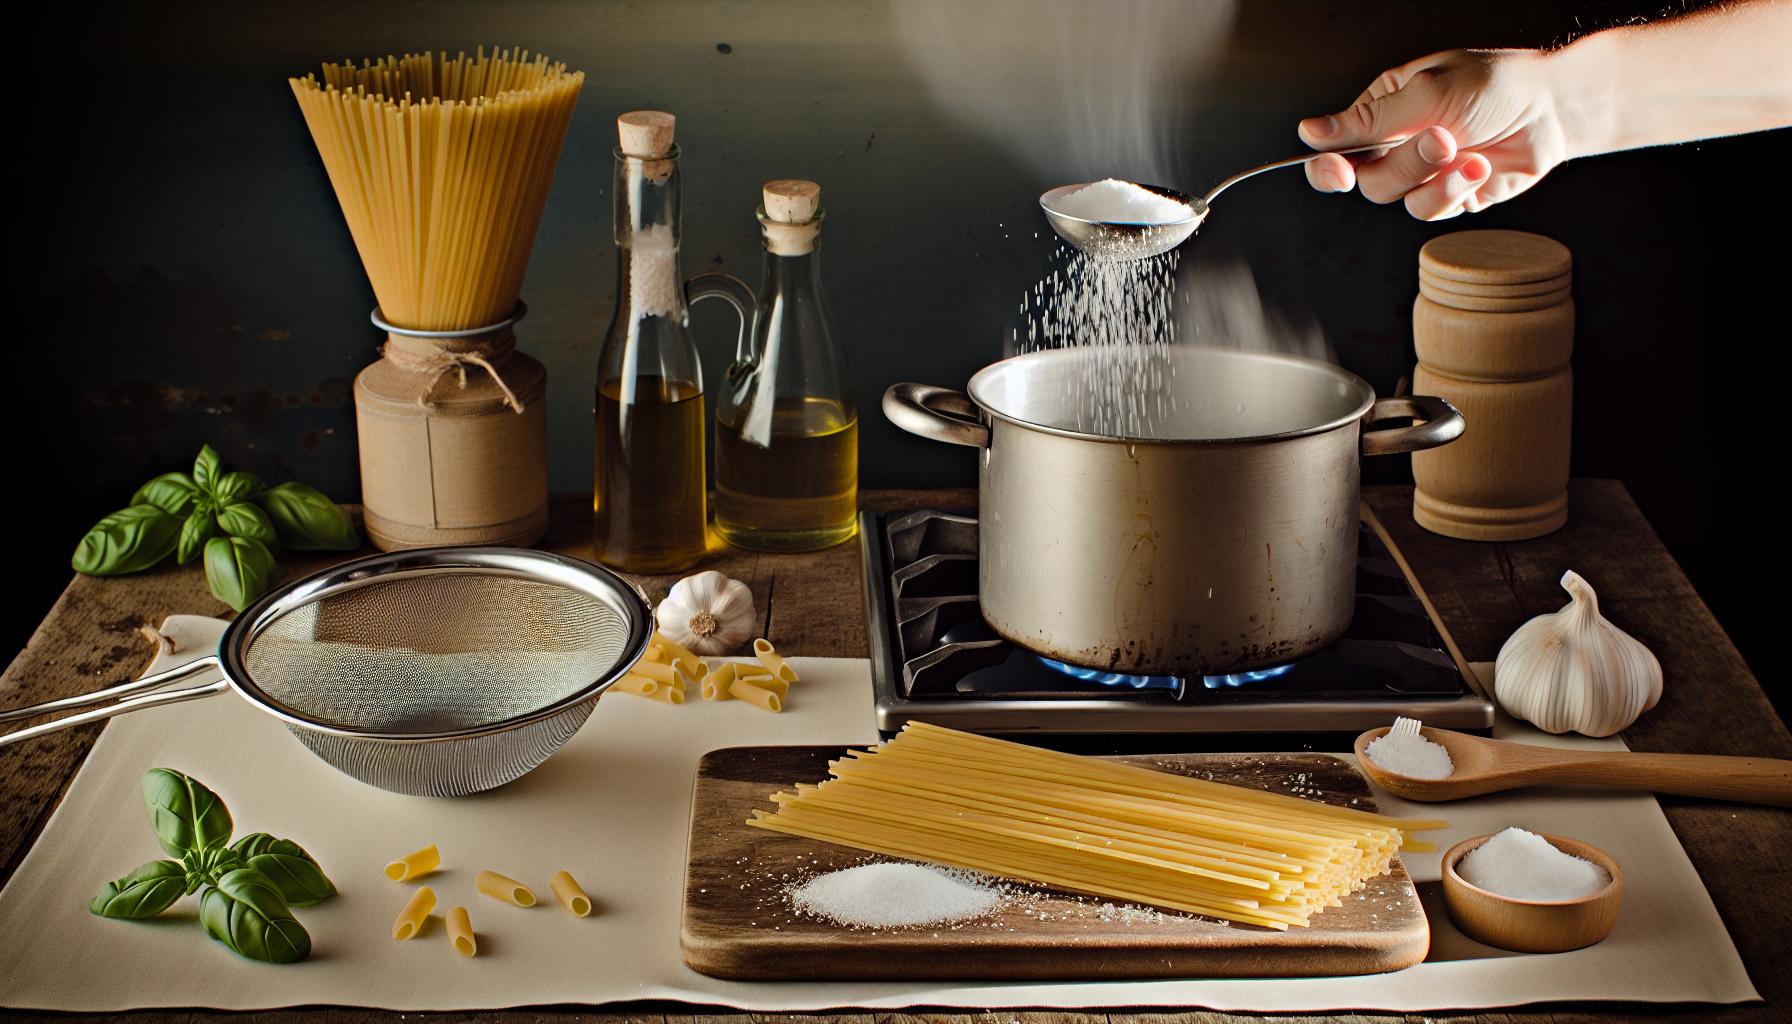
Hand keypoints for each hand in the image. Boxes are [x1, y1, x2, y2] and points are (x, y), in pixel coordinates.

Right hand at [1298, 49, 1570, 219]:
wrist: (1552, 109)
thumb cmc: (1494, 85)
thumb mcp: (1426, 92)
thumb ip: (1367, 120)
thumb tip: (1309, 132)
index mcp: (1381, 112)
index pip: (1335, 148)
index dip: (1327, 167)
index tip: (1337, 172)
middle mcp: (1395, 145)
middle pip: (1366, 179)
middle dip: (1404, 163)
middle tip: (1440, 138)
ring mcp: (1422, 174)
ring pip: (1396, 198)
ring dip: (1433, 176)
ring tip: (1466, 150)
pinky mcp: (1447, 197)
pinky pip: (1429, 210)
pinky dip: (1454, 189)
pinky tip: (1480, 166)